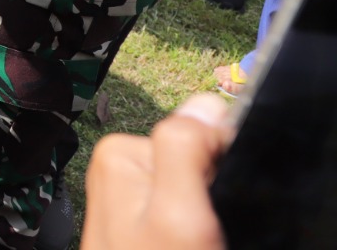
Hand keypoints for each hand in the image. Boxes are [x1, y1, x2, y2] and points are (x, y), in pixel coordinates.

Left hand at [82, 94, 229, 249]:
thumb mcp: (177, 213)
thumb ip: (185, 151)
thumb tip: (207, 102)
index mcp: (120, 151)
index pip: (196, 134)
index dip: (221, 170)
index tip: (212, 210)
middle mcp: (117, 166)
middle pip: (194, 161)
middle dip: (209, 194)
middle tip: (200, 232)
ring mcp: (127, 195)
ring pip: (192, 188)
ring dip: (203, 212)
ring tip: (193, 239)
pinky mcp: (140, 219)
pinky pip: (181, 209)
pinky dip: (194, 225)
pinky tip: (190, 241)